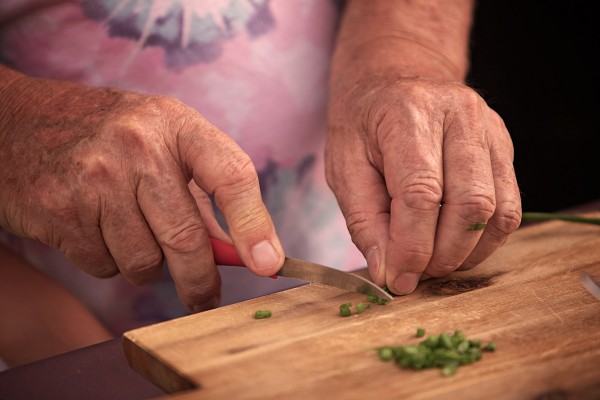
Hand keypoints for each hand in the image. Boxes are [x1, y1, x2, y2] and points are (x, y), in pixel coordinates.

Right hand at [0, 68, 284, 311]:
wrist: (18, 124)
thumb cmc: (109, 138)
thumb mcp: (164, 145)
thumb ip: (207, 199)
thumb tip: (248, 254)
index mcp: (176, 124)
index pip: (232, 175)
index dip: (255, 225)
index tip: (270, 265)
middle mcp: (137, 146)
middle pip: (187, 239)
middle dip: (200, 281)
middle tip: (204, 298)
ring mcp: (95, 177)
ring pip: (143, 263)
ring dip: (144, 264)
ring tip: (127, 231)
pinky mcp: (59, 209)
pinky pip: (103, 266)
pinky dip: (106, 260)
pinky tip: (94, 228)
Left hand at [326, 75, 521, 293]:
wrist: (394, 75)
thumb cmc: (363, 123)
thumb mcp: (343, 167)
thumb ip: (365, 221)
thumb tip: (390, 274)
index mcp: (408, 115)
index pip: (422, 194)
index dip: (411, 247)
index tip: (397, 279)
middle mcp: (459, 115)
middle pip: (470, 205)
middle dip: (442, 255)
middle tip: (415, 273)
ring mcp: (489, 129)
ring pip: (498, 211)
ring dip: (466, 253)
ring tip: (433, 261)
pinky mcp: (504, 146)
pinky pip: (511, 207)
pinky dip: (485, 239)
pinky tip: (456, 245)